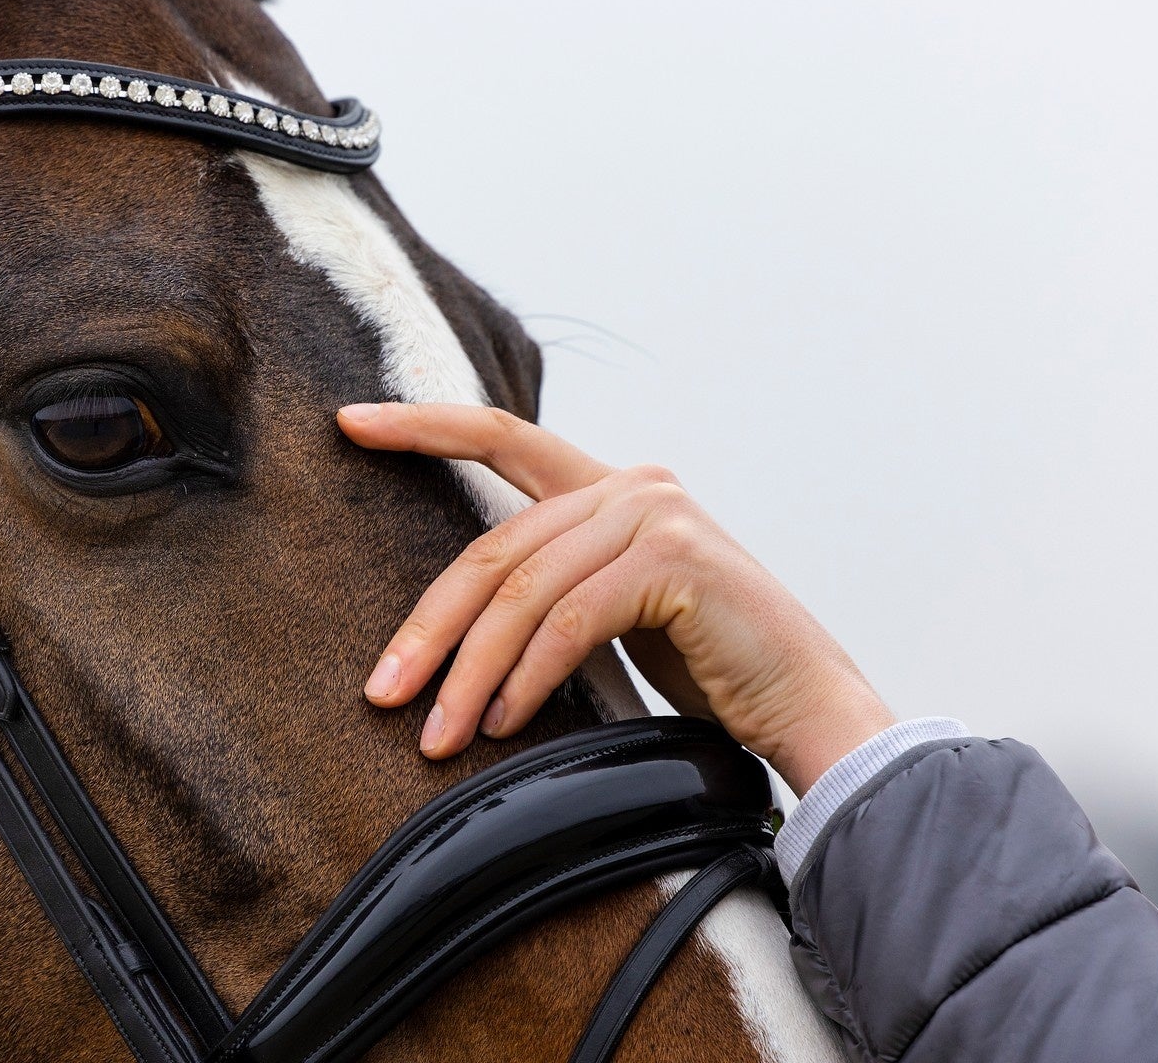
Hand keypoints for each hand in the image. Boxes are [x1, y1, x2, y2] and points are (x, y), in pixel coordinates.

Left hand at [337, 402, 894, 794]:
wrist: (807, 705)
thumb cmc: (709, 669)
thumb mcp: (616, 612)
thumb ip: (556, 586)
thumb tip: (459, 621)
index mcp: (612, 487)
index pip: (502, 438)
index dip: (422, 425)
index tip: (350, 422)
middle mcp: (633, 484)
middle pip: (495, 548)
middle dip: (430, 627)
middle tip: (383, 692)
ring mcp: (656, 514)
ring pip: (523, 591)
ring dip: (473, 672)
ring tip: (441, 735)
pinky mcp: (675, 559)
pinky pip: (569, 620)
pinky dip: (528, 677)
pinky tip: (505, 721)